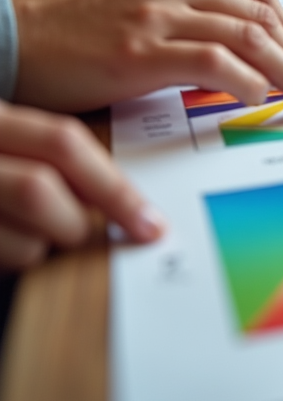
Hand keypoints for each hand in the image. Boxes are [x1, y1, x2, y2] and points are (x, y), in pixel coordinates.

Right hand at [0, 101, 161, 269]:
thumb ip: (47, 153)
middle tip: (82, 229)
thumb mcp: (8, 137)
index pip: (63, 143)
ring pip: (21, 242)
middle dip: (76, 222)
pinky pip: (1, 263)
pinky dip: (12, 260)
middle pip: (41, 192)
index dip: (114, 188)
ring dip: (41, 248)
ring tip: (27, 232)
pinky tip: (4, 240)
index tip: (151, 223)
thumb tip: (118, 198)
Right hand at [9, 0, 282, 113]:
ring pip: (250, 36)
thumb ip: (175, 15)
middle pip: (264, 15)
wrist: (0, 34)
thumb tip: (220, 47)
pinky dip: (248, 80)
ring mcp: (157, 14)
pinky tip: (260, 99)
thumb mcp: (129, 4)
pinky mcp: (138, 50)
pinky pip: (215, 60)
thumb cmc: (59, 28)